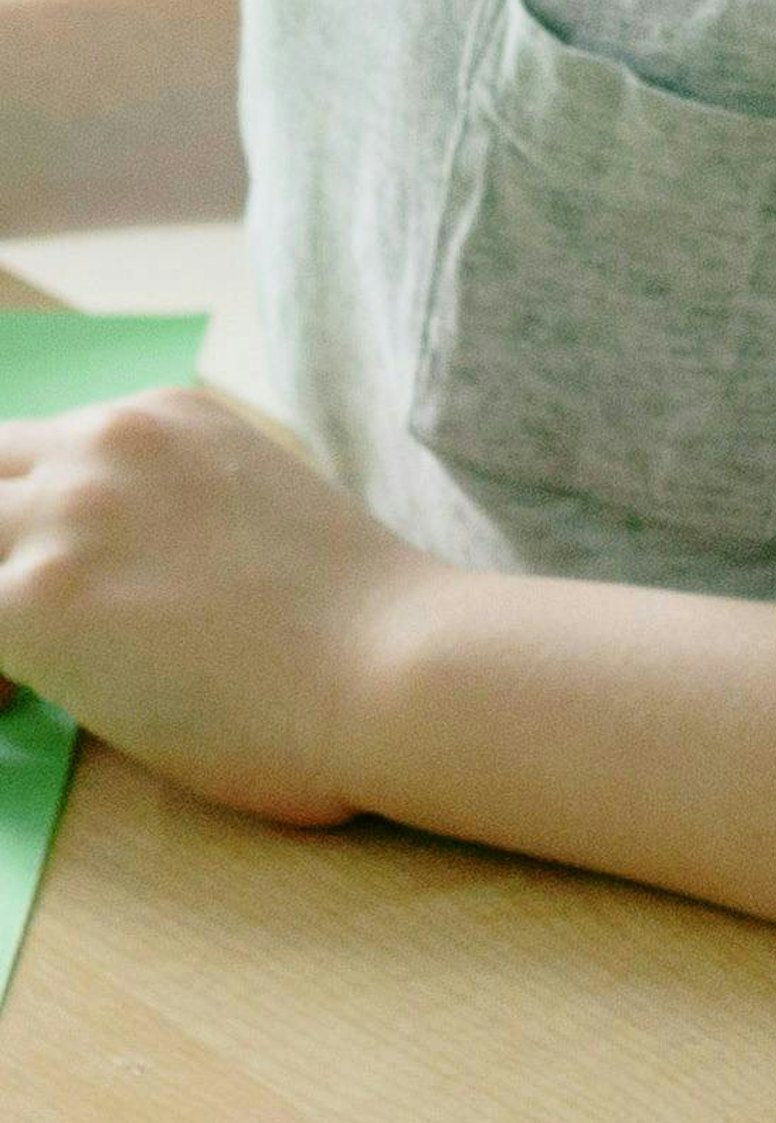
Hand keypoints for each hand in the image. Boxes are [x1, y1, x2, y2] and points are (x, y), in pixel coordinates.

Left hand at [0, 389, 423, 824]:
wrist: (391, 662)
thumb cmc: (349, 620)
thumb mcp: (251, 506)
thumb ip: (167, 509)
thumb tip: (109, 574)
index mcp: (164, 415)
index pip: (23, 454)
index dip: (22, 524)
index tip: (51, 582)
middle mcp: (108, 439)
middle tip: (34, 630)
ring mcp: (66, 513)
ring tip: (23, 675)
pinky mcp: (35, 598)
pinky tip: (26, 708)